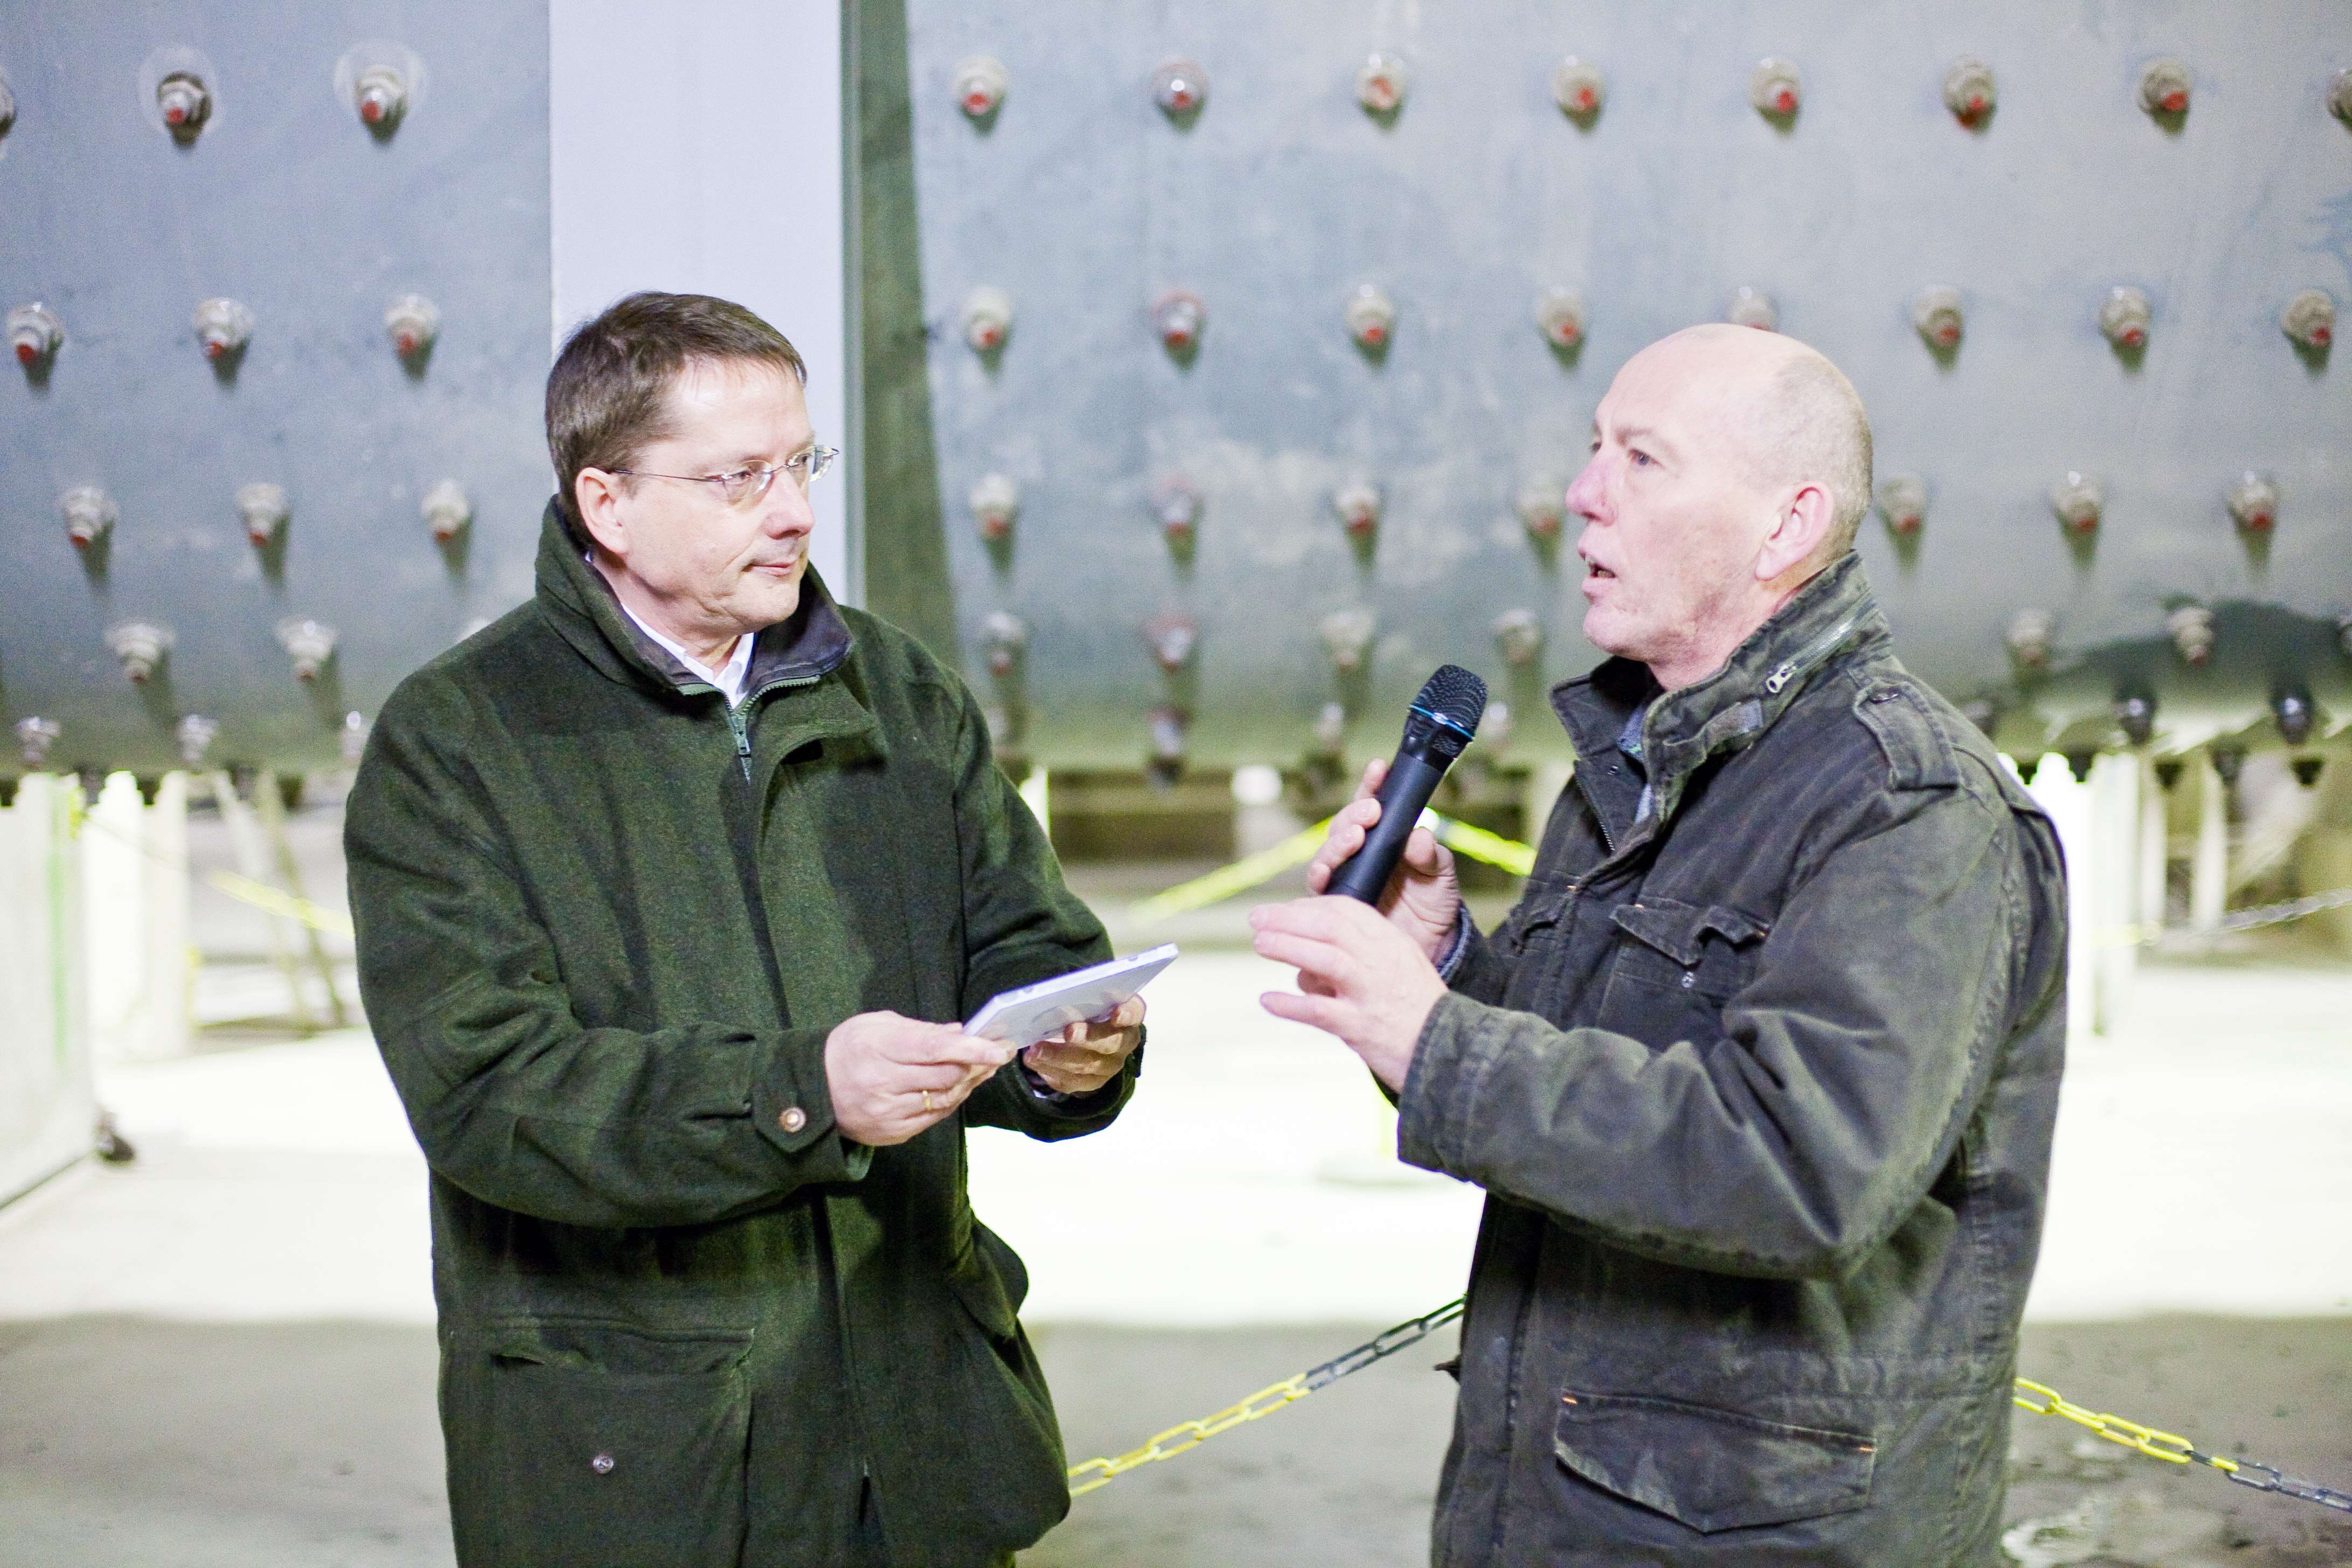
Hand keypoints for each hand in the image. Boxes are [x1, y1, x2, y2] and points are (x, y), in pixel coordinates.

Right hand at [824, 1011, 1014, 1146]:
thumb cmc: (848, 1048)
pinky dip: (949, 1102)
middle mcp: (882, 1084)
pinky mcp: (891, 1133)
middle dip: (974, 1065)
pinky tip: (955, 1088)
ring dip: (966, 1084)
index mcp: (879, 1049)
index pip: (935, 1050)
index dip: (972, 1049)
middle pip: (945, 1077)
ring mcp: (887, 1113)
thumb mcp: (877, 1025)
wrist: (813, 1089)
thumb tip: (959, 1033)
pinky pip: (932, 1118)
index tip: (998, 1048)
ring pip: (944, 1100)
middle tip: (991, 1054)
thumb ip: (921, 1029)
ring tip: (980, 1069)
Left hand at [1022, 994, 1144, 1094]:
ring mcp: (1109, 1066)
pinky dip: (1051, 1072)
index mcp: (1129, 1017)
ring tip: (1034, 1051)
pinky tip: (1035, 1063)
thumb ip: (1082, 996)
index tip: (1116, 1013)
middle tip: (1068, 1031)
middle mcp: (1124, 1043)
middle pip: (1109, 1043)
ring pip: (1086, 1066)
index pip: (1135, 1013)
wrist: (1089, 1037)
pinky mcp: (1092, 1082)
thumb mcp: (1089, 998)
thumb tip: (1056, 994)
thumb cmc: (1088, 1009)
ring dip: (1058, 1057)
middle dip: (1087, 1037)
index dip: (1127, 1014)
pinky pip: (1072, 1082)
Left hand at [1250, 896, 1447, 1092]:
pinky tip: (1268, 1000)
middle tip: (1256, 918)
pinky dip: (1290, 1004)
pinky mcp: (1361, 1027)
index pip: (1349, 910)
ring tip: (1259, 943)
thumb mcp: (1400, 969)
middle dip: (1288, 918)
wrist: (1450, 1053)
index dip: (1311, 906)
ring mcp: (1371, 994)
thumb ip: (1362, 957)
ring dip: (1287, 947)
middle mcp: (1382, 962)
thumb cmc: (1418, 1012)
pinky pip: (1319, 1012)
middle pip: (1330, 928)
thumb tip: (1308, 963)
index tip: (1285, 909)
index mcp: (1392, 943)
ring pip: (1325, 959)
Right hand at [1300, 758, 1460, 961]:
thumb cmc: (1434, 904)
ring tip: (1355, 836)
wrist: (1431, 947)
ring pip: (1327, 853)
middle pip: (1343, 826)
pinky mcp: (1336, 905)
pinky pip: (1319, 889)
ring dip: (1337, 842)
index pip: (1372, 805)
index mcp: (1383, 839)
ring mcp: (1345, 879)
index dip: (1372, 785)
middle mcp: (1359, 855)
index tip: (1379, 768)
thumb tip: (1419, 837)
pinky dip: (1320, 876)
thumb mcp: (1441, 876)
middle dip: (1354, 814)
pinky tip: (1327, 870)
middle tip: (1371, 811)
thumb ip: (1431, 856)